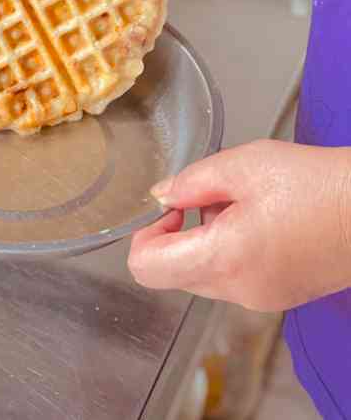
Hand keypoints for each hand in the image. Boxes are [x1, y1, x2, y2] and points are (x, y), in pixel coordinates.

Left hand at [128, 139, 350, 310]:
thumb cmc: (317, 184)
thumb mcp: (243, 165)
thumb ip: (192, 181)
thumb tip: (161, 195)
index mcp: (224, 258)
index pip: (146, 268)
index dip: (145, 233)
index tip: (169, 208)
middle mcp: (238, 290)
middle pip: (172, 273)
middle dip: (177, 234)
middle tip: (209, 198)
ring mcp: (259, 299)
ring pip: (202, 274)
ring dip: (205, 239)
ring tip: (243, 204)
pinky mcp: (276, 295)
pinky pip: (231, 278)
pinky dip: (229, 249)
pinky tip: (260, 219)